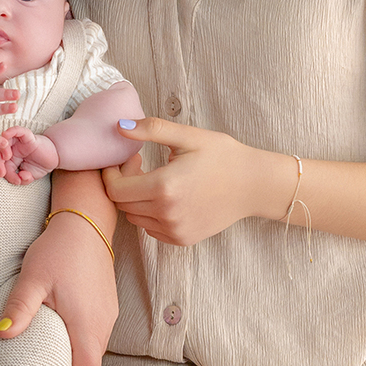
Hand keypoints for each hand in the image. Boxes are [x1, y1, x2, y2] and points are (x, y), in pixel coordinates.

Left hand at [0, 127, 58, 184]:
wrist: (55, 156)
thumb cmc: (40, 165)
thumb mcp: (31, 176)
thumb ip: (24, 179)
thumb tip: (21, 177)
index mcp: (10, 159)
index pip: (0, 164)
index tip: (2, 176)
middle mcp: (12, 150)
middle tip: (1, 172)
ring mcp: (19, 142)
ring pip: (5, 141)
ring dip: (2, 149)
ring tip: (5, 158)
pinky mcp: (28, 137)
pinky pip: (18, 131)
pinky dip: (11, 131)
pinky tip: (5, 134)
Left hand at [0, 206, 117, 365]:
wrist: (86, 221)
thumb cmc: (59, 250)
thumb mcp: (33, 278)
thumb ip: (19, 309)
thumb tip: (0, 336)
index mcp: (88, 323)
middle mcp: (104, 323)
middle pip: (91, 364)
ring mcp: (109, 313)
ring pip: (95, 348)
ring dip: (74, 354)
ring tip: (46, 352)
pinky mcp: (107, 303)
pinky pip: (96, 332)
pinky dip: (80, 339)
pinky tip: (60, 329)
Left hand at [102, 119, 290, 246]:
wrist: (254, 185)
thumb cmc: (223, 156)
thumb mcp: (188, 136)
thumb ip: (151, 129)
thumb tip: (119, 126)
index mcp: (164, 187)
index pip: (115, 189)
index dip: (111, 173)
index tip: (124, 159)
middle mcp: (167, 214)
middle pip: (122, 204)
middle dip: (123, 183)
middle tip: (139, 164)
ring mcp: (175, 230)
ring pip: (134, 217)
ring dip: (135, 199)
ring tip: (154, 179)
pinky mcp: (182, 239)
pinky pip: (151, 228)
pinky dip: (150, 213)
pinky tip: (166, 196)